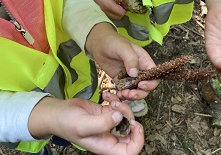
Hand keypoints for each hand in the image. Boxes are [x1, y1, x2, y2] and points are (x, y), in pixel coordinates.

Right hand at [28, 94, 143, 154]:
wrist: (58, 112)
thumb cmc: (67, 123)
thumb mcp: (84, 125)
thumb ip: (103, 123)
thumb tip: (121, 117)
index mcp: (107, 146)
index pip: (130, 151)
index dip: (138, 140)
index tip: (134, 125)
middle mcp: (110, 136)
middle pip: (131, 130)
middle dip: (128, 116)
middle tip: (117, 106)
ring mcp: (109, 123)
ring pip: (126, 115)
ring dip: (121, 105)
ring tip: (110, 100)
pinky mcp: (107, 112)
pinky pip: (119, 106)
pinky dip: (116, 98)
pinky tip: (106, 95)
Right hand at [77, 0, 126, 19]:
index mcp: (107, 4)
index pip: (121, 13)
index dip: (125, 8)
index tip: (125, 2)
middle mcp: (104, 10)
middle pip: (118, 17)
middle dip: (122, 11)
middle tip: (121, 3)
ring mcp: (100, 12)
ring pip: (114, 17)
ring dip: (117, 12)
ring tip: (115, 2)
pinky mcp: (98, 12)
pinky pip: (109, 15)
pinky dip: (112, 12)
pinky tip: (110, 4)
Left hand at [86, 22, 159, 99]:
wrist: (98, 43)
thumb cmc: (113, 42)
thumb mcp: (123, 48)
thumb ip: (131, 60)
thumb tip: (135, 74)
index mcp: (144, 61)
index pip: (154, 76)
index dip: (150, 83)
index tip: (140, 85)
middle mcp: (139, 70)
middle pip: (146, 87)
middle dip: (140, 93)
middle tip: (129, 94)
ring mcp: (130, 77)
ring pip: (136, 91)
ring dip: (131, 96)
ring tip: (122, 94)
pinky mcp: (120, 81)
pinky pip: (125, 91)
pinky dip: (123, 95)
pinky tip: (117, 95)